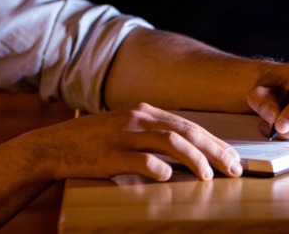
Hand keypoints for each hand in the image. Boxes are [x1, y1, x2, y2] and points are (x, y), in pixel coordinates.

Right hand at [15, 103, 243, 181]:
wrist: (54, 146)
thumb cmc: (93, 142)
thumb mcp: (125, 128)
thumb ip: (152, 133)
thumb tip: (187, 149)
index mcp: (144, 111)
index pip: (188, 124)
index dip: (213, 141)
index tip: (232, 156)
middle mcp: (138, 118)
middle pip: (186, 131)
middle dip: (214, 149)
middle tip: (233, 167)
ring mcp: (125, 135)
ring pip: (170, 142)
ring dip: (195, 159)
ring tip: (209, 175)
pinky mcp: (112, 154)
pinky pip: (142, 160)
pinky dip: (159, 168)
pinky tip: (169, 177)